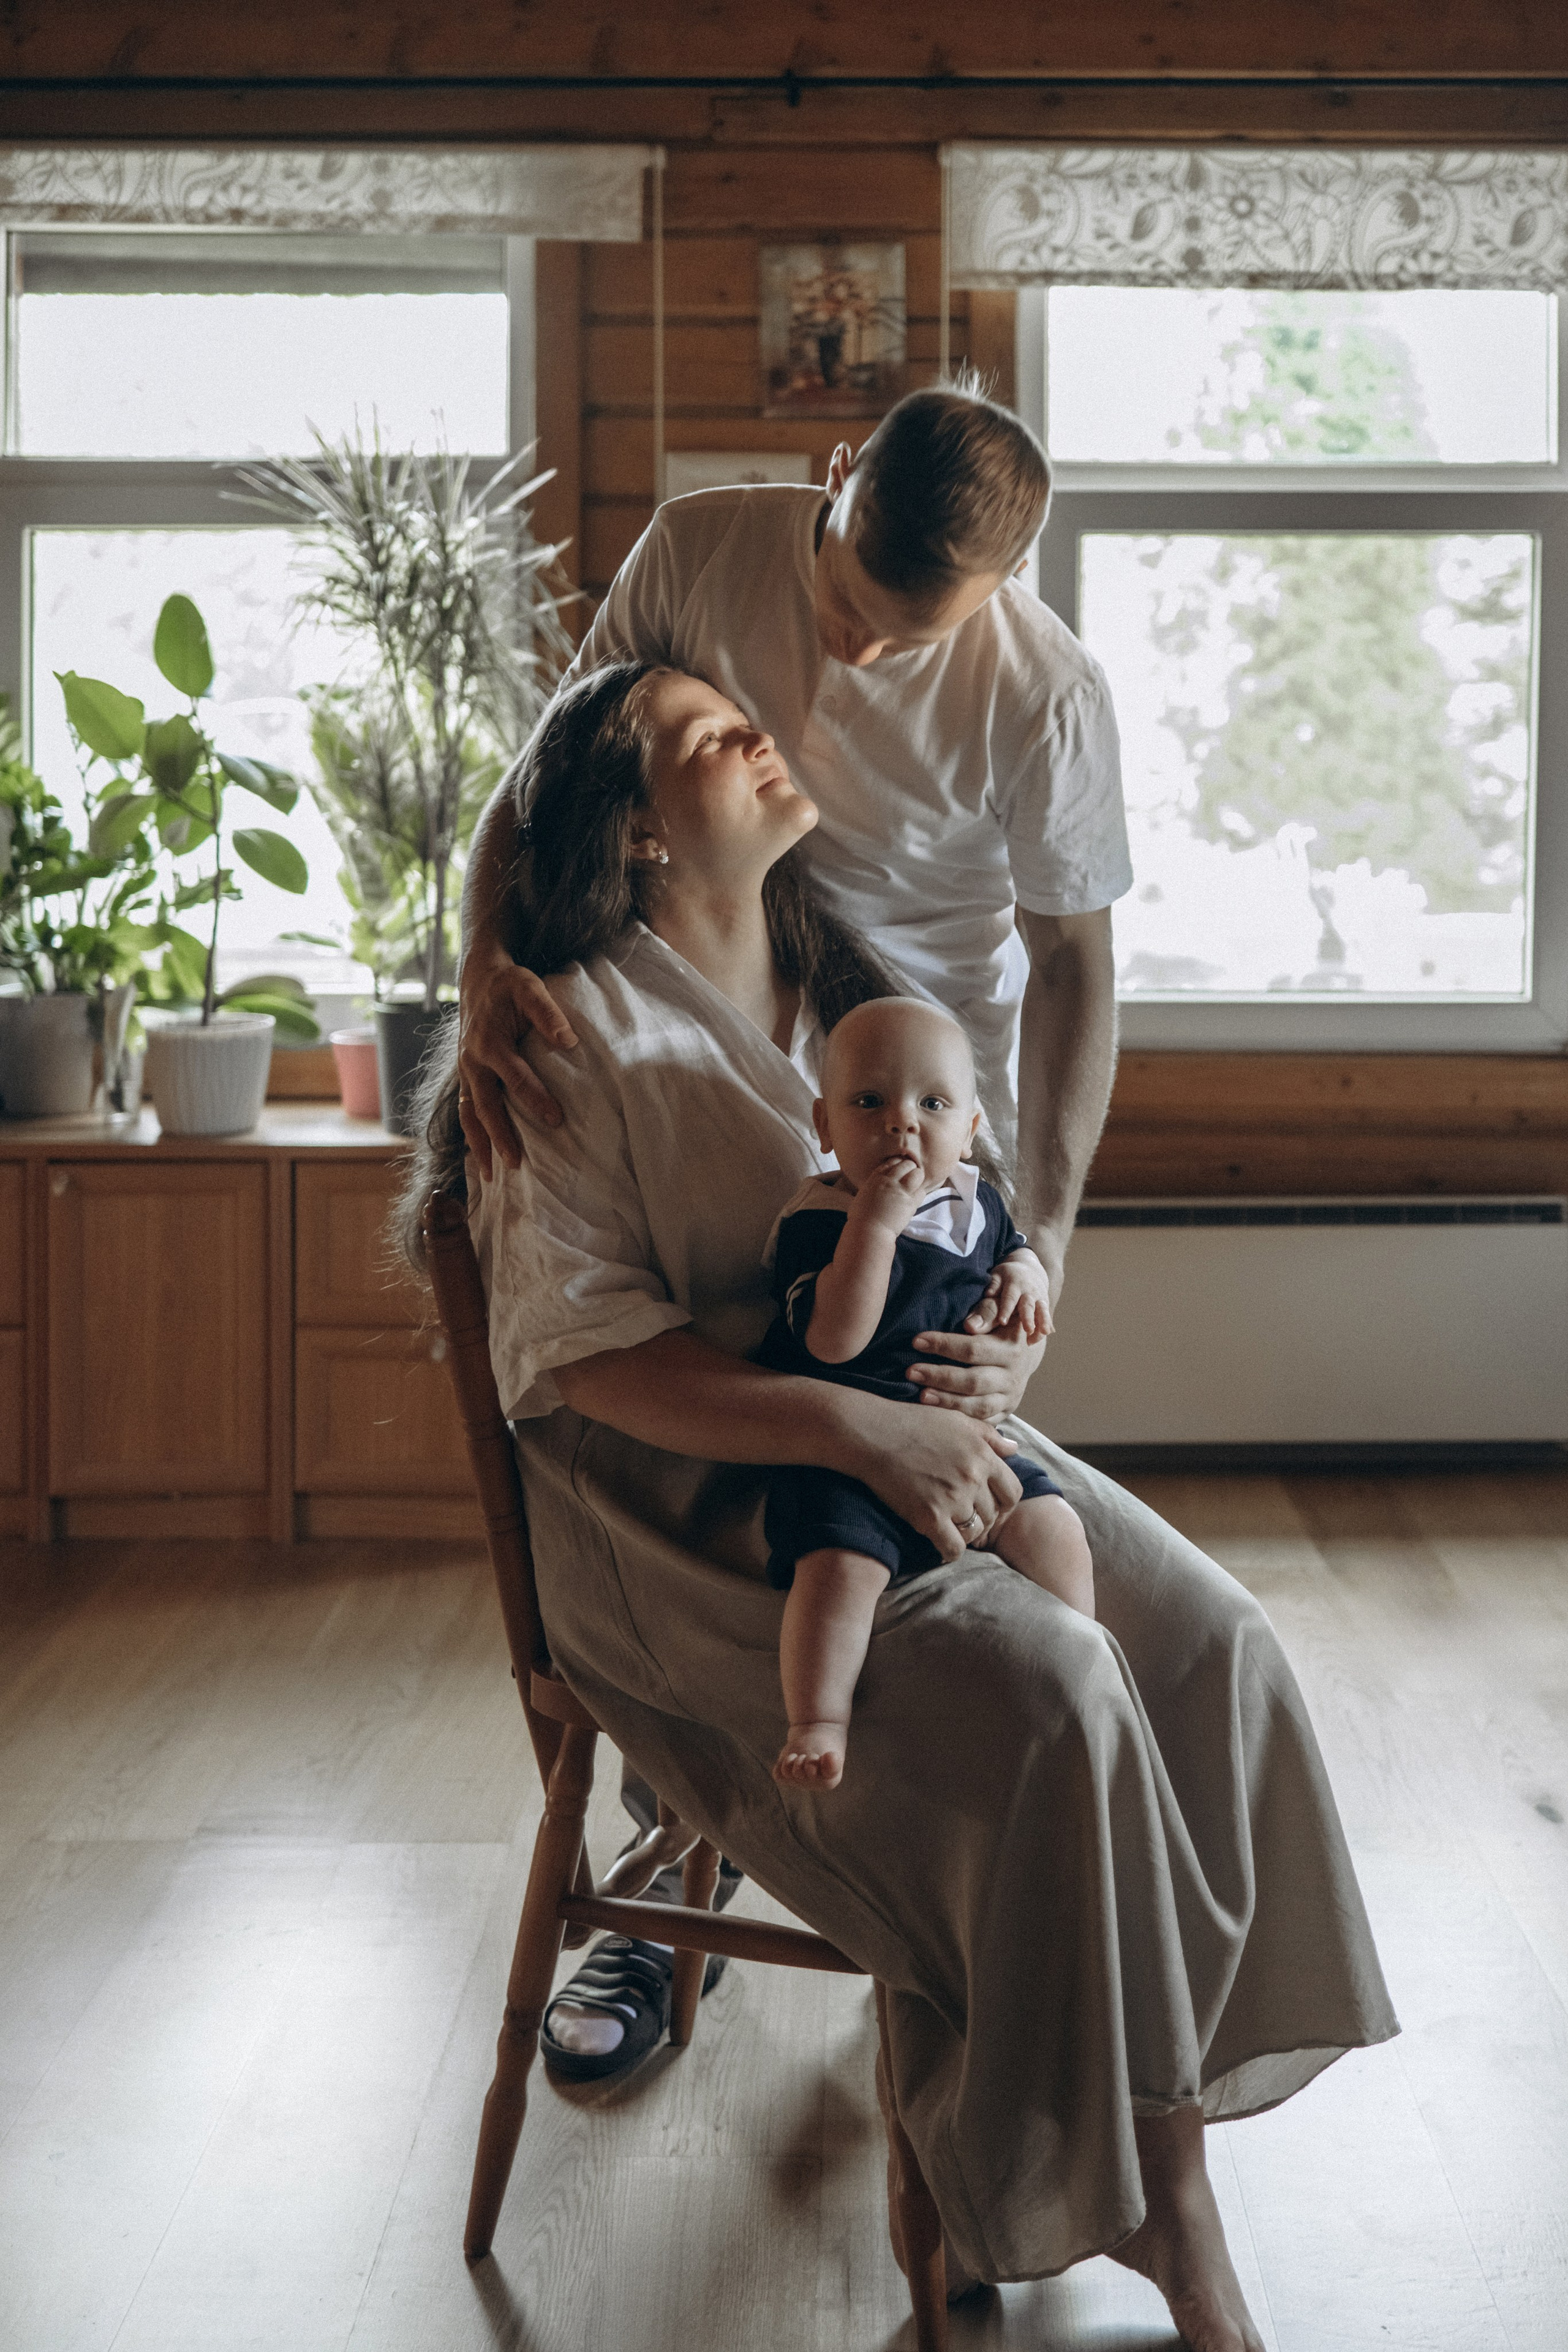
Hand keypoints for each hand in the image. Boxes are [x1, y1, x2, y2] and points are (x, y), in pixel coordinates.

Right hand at [457, 943, 577, 1177]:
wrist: (478, 979)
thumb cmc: (509, 985)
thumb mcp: (529, 988)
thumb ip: (547, 1013)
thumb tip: (569, 1040)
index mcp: (489, 1043)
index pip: (515, 1077)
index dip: (535, 1099)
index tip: (556, 1120)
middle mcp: (472, 1061)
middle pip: (486, 1106)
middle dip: (500, 1136)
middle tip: (516, 1164)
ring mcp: (465, 1071)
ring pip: (469, 1114)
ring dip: (479, 1144)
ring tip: (491, 1175)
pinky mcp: (465, 1076)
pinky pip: (464, 1110)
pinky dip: (471, 1134)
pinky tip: (480, 1157)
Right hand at [846, 1397, 1021, 1562]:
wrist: (872, 1434)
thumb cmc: (913, 1422)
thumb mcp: (957, 1420)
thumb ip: (990, 1436)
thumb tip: (1015, 1449)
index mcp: (983, 1455)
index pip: (1012, 1492)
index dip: (1004, 1502)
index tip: (991, 1504)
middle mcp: (972, 1478)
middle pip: (993, 1514)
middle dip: (982, 1516)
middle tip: (965, 1515)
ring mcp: (952, 1500)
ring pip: (975, 1532)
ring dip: (966, 1533)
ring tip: (952, 1528)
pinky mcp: (929, 1517)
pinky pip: (953, 1548)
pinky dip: (950, 1552)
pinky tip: (941, 1546)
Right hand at [850, 1153, 924, 1237]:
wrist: (868, 1231)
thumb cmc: (861, 1217)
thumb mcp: (864, 1194)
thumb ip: (874, 1186)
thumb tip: (878, 1186)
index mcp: (876, 1178)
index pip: (892, 1162)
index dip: (899, 1164)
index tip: (900, 1170)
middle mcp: (889, 1181)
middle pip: (906, 1164)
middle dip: (910, 1168)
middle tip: (909, 1177)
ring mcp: (901, 1191)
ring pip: (917, 1174)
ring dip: (918, 1178)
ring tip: (915, 1185)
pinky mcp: (910, 1203)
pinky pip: (922, 1191)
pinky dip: (920, 1192)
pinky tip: (915, 1198)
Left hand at [906, 1321, 1045, 1421]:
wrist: (1027, 1349)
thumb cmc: (1003, 1324)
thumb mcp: (1001, 1309)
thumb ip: (986, 1313)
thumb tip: (969, 1325)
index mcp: (1012, 1348)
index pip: (974, 1349)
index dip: (944, 1345)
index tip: (916, 1341)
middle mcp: (1013, 1376)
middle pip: (974, 1381)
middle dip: (940, 1376)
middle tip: (910, 1371)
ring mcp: (1010, 1398)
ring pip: (978, 1406)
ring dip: (947, 1402)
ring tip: (921, 1395)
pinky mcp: (1005, 1412)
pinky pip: (982, 1422)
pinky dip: (960, 1420)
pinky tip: (938, 1414)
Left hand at [975, 1249, 1052, 1342]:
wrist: (1029, 1269)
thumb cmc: (1007, 1276)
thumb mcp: (998, 1275)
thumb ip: (994, 1284)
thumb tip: (988, 1294)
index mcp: (1014, 1284)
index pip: (1010, 1298)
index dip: (1006, 1309)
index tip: (1002, 1322)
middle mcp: (1029, 1291)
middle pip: (1028, 1306)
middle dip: (1028, 1318)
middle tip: (1028, 1330)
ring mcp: (1039, 1297)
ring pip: (1042, 1310)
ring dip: (1043, 1322)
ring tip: (1044, 1333)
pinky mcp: (1045, 1304)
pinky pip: (1046, 1316)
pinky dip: (1046, 1325)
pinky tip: (1045, 1335)